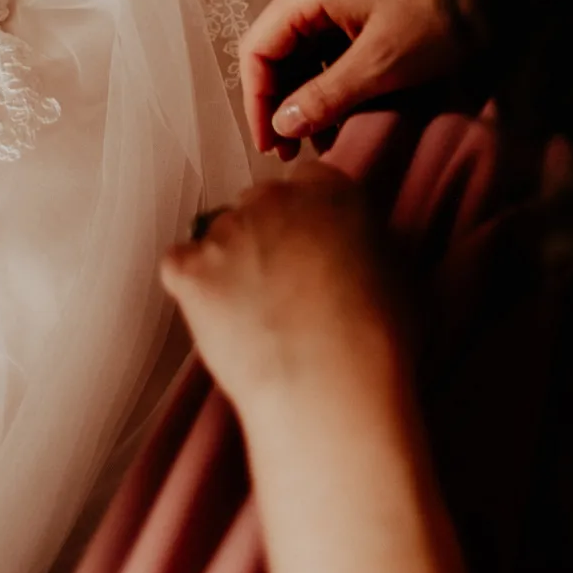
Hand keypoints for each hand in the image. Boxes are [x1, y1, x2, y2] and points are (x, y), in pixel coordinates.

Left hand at [161, 166, 405, 425]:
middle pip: (257, 204)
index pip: (307, 183)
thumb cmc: (375, 347)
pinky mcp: (192, 268)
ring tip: (257, 322)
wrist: (332, 390)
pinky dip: (192, 290)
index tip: (308, 250)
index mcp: (329, 191)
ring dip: (229, 267)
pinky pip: (179, 267)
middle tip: (281, 291)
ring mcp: (227, 231)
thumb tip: (347, 252)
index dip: (307, 221)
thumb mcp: (394, 276)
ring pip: (217, 237)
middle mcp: (273, 198)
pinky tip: (220, 321)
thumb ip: (360, 243)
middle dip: (264, 238)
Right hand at [240, 0, 459, 158]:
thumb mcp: (381, 65)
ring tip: (322, 140)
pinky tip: (344, 114)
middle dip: (281, 101)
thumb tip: (282, 125)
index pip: (258, 47)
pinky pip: (330, 46)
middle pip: (277, 49)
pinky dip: (331, 82)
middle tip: (292, 150)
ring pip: (304, 51)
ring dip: (307, 96)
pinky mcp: (363, 3)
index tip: (271, 144)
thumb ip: (326, 96)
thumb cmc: (438, 17)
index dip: (257, 99)